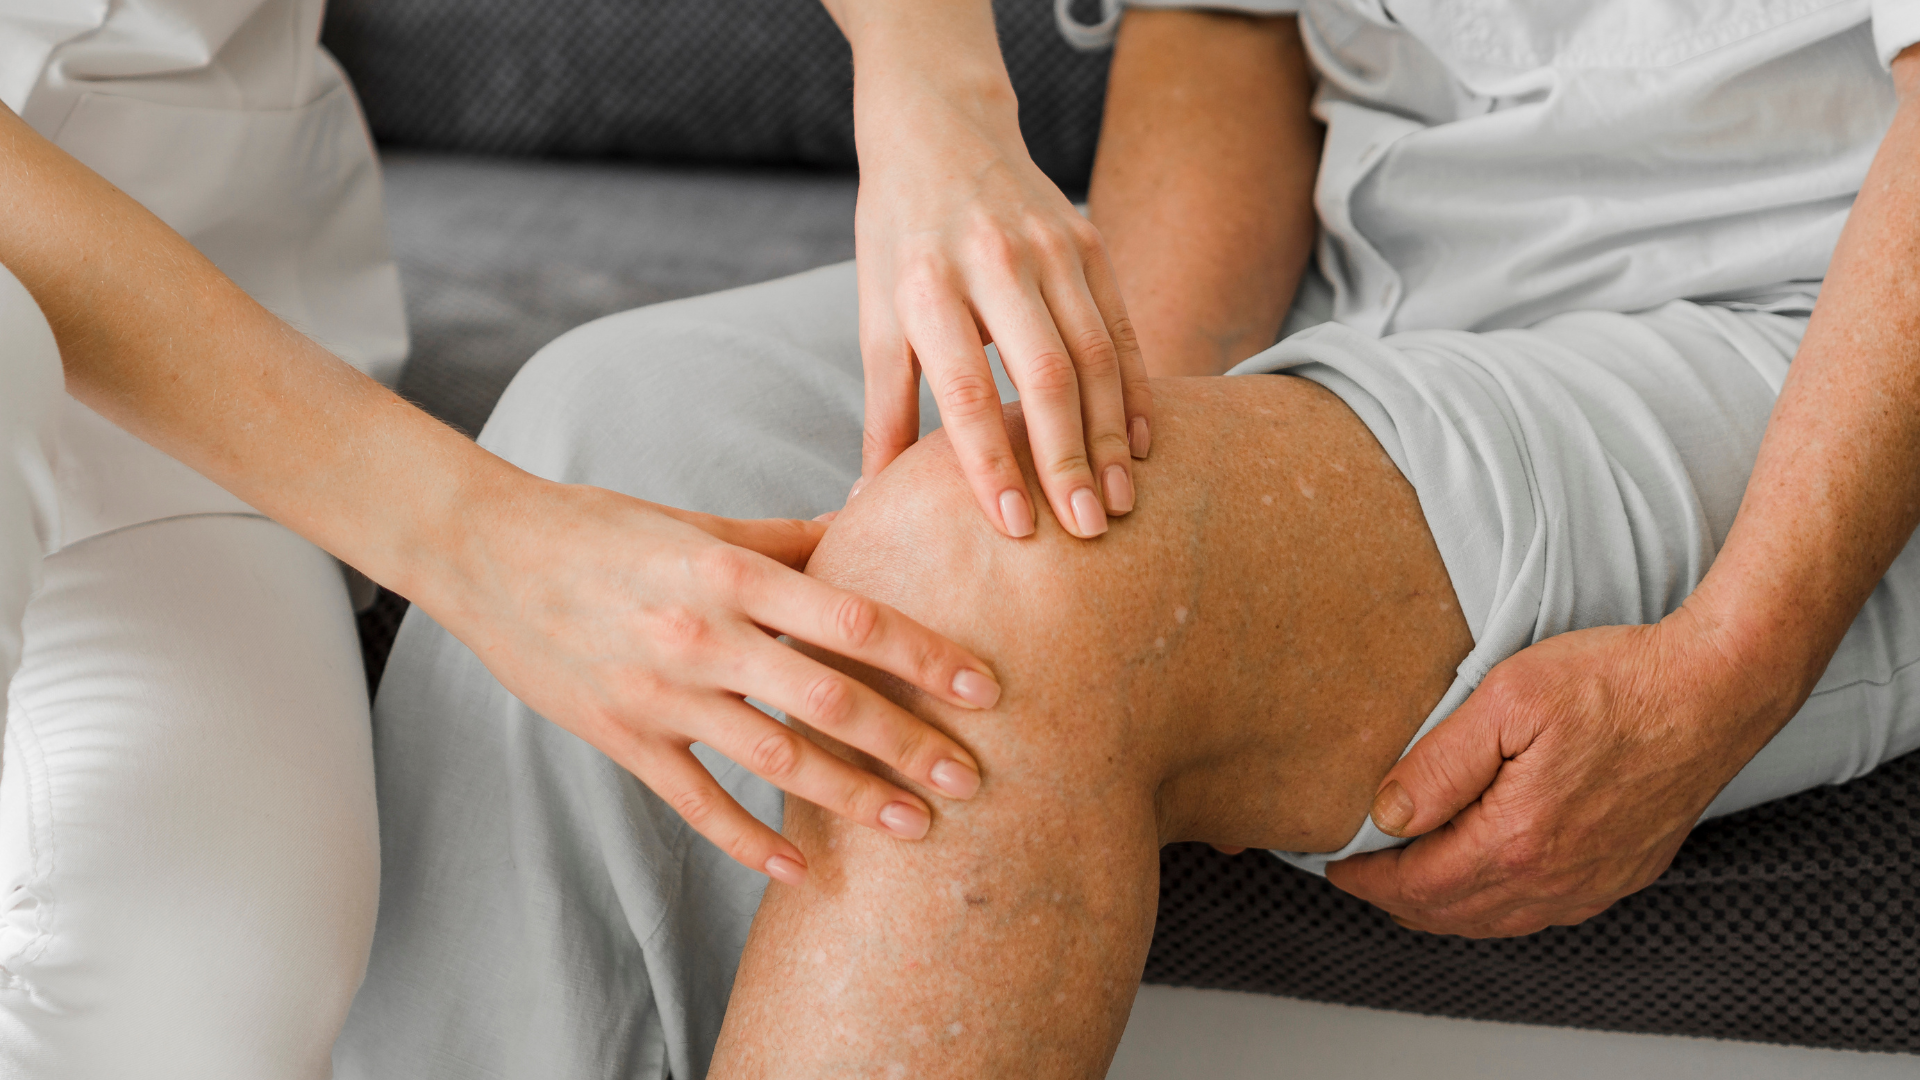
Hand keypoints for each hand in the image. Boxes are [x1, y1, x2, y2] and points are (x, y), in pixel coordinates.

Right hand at [434, 478, 1002, 885]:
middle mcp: (703, 635)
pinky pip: (697, 803)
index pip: (851, 618)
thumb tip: (874, 519)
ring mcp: (661, 693)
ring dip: (852, 798)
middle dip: (909, 744)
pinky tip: (801, 870)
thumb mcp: (701, 527)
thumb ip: (790, 540)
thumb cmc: (602, 530)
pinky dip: (750, 842)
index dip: (924, 656)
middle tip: (973, 778)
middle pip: (829, 700)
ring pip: (775, 760)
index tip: (984, 687)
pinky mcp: (623, 737)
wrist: (485, 554)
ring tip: (916, 828)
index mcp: (730, 573)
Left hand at [847, 12, 1151, 538]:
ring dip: (1111, 436)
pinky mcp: (1089, 240)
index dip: (990, 462)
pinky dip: (1136, 389)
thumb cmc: (899, 236)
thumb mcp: (877, 312)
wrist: (941, 125)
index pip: (965, 390)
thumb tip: (866, 501)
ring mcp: (1049, 247)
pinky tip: (1142, 444)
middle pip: (1044, 375)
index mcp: (926, 286)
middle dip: (1067, 460)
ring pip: (1095, 355)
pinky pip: (1123, 326)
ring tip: (1119, 503)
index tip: (1015, 528)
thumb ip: (884, 408)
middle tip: (1087, 531)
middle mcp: (992, 263)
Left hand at [1326, 611, 1795, 936]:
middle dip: (1398, 900)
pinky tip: (1484, 882)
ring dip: (1445, 909)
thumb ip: (1439, 765)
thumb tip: (1386, 815)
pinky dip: (1497, 906)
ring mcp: (1594, 883)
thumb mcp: (1507, 702)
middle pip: (1452, 913)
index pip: (1418, 884)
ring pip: (1498, 920)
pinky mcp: (1622, 873)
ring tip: (1409, 883)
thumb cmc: (1617, 684)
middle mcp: (1557, 879)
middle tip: (1362, 876)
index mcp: (1517, 841)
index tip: (1336, 865)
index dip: (1368, 878)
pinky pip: (1543, 911)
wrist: (1715, 690)